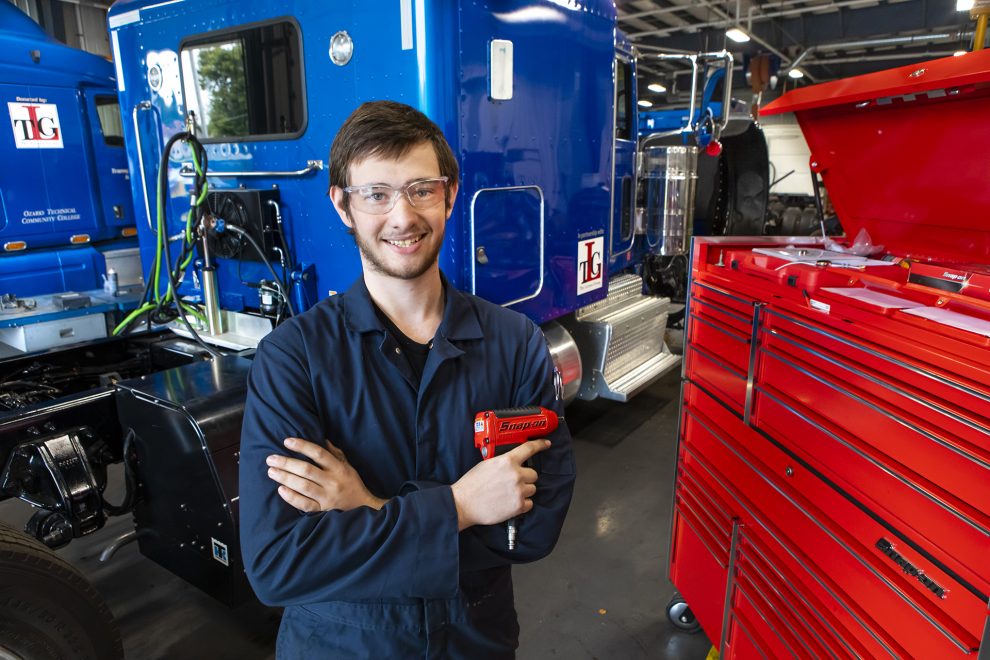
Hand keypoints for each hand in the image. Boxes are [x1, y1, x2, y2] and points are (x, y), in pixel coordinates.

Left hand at [266, 437, 386, 512]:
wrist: (363, 506)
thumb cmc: (351, 482)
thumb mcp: (346, 464)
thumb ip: (333, 452)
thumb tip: (321, 438)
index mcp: (338, 468)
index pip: (318, 453)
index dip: (302, 446)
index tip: (287, 441)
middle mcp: (333, 481)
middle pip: (306, 470)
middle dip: (286, 463)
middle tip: (271, 459)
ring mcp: (327, 497)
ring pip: (303, 486)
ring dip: (285, 478)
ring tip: (271, 471)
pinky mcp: (323, 510)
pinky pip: (305, 504)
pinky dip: (292, 497)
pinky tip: (281, 490)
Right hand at [450, 439, 550, 530]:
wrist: (463, 503)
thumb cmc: (471, 484)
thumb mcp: (487, 464)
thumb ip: (503, 462)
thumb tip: (512, 463)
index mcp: (507, 461)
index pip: (529, 449)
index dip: (540, 445)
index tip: (546, 444)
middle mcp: (516, 474)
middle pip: (533, 474)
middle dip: (525, 478)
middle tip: (512, 482)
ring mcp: (518, 491)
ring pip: (532, 489)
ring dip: (524, 491)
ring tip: (508, 494)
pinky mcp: (518, 506)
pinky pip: (529, 503)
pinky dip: (522, 504)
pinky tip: (510, 503)